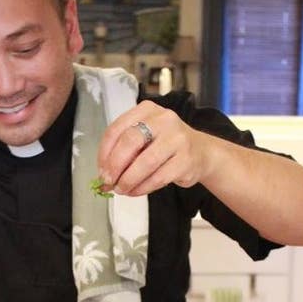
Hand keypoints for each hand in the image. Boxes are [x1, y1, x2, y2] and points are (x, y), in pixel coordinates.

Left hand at [96, 101, 215, 195]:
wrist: (201, 152)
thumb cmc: (166, 145)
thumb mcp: (145, 138)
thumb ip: (124, 151)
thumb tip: (104, 175)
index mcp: (147, 110)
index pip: (117, 129)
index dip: (104, 152)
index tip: (101, 169)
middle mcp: (163, 119)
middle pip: (130, 141)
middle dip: (115, 165)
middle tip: (109, 181)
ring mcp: (178, 138)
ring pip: (145, 162)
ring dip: (129, 180)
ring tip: (122, 189)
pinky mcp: (186, 160)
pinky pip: (159, 177)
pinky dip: (143, 187)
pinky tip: (135, 191)